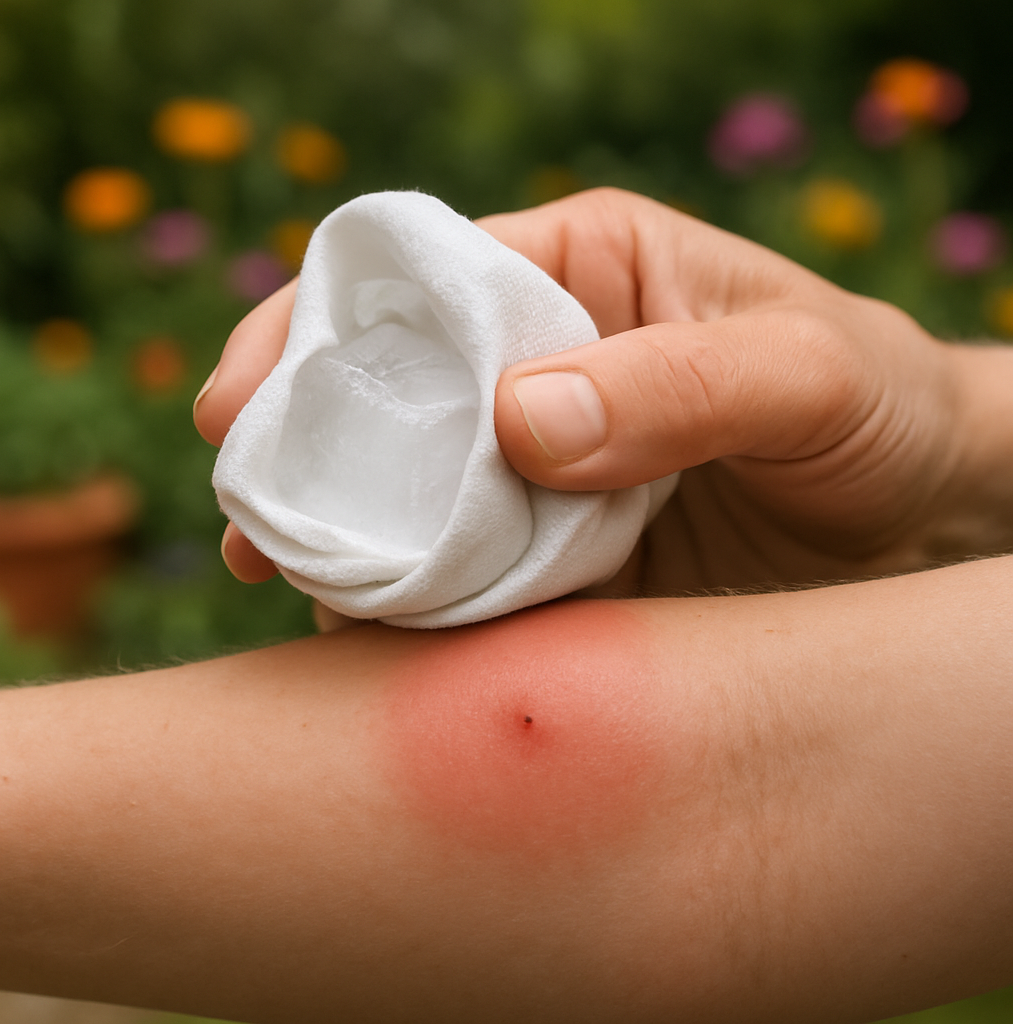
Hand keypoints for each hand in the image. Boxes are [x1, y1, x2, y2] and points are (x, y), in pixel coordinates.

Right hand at [194, 188, 1011, 600]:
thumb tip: (520, 421)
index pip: (417, 279)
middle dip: (304, 449)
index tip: (248, 403)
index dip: (315, 330)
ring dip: (345, 537)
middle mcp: (541, 364)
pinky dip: (414, 607)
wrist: (920, 521)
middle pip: (389, 394)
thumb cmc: (877, 410)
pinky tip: (372, 637)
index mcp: (579, 274)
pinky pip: (463, 577)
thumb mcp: (806, 375)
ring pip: (413, 494)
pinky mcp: (555, 556)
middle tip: (248, 520)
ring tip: (286, 584)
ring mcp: (539, 469)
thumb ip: (678, 383)